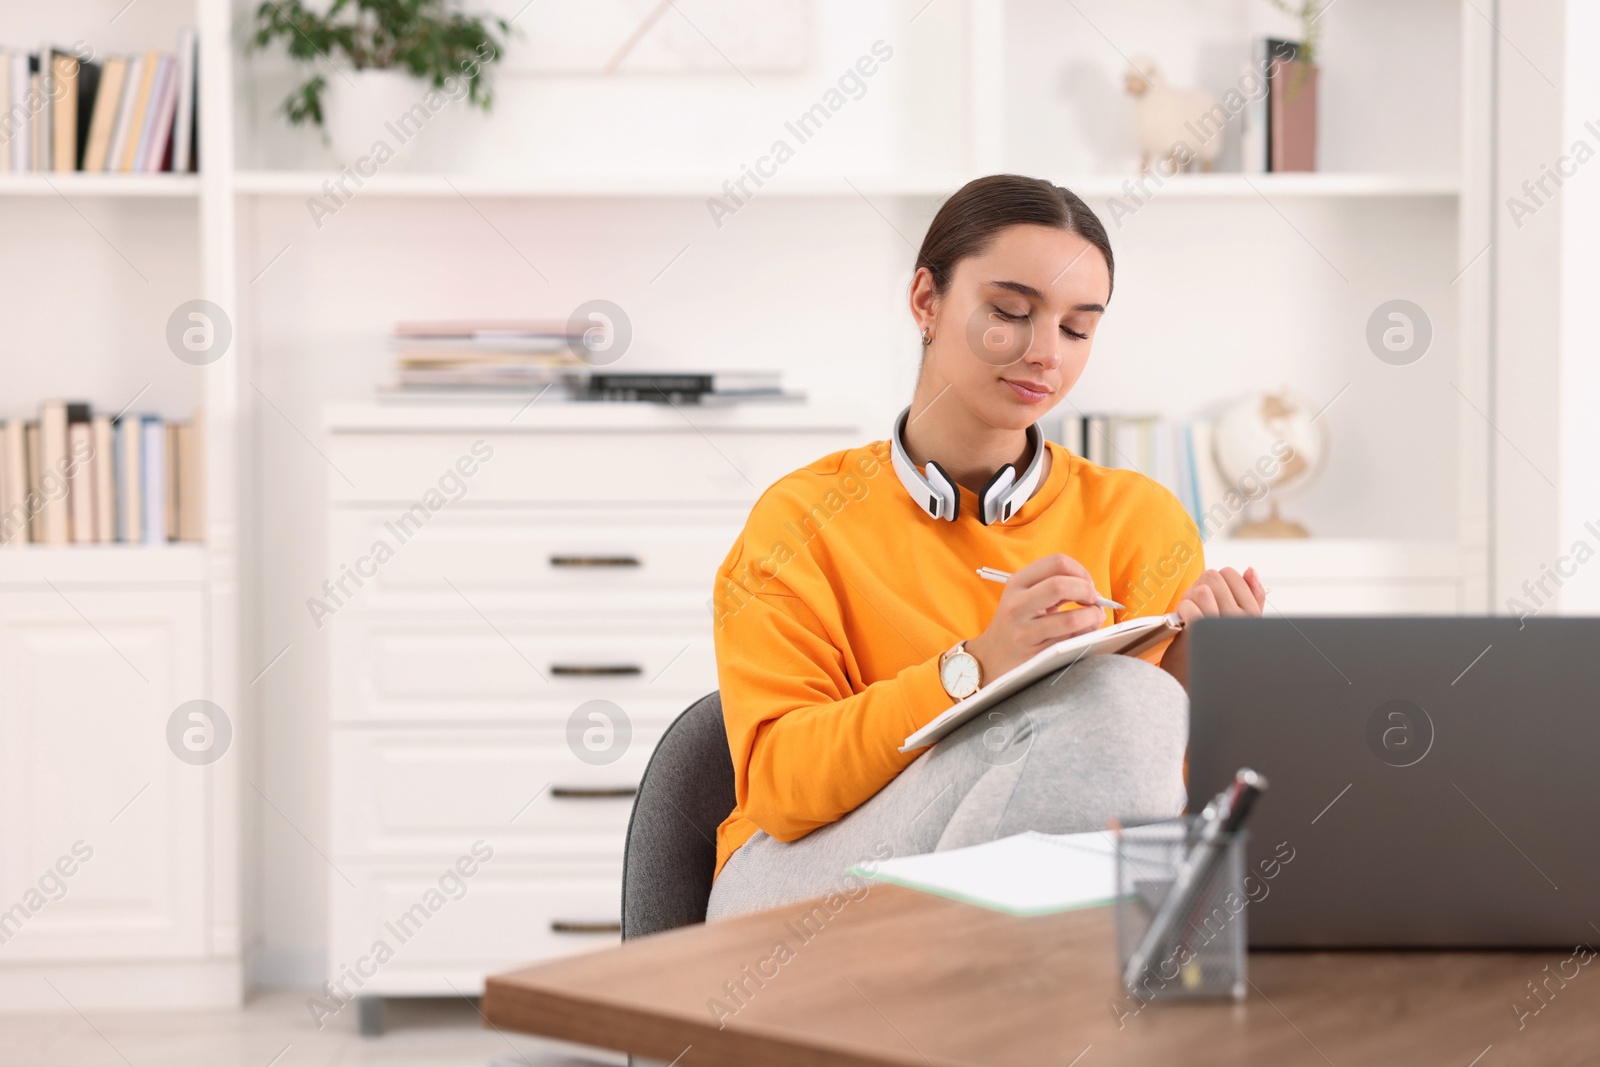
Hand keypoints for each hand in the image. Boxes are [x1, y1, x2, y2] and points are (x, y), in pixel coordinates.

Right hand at [965, 554, 1107, 678]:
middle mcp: (1017, 605)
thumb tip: (1095, 594)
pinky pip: (1070, 642)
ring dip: (1092, 617)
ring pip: (1071, 619)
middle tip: (1093, 599)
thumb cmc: (1018, 622)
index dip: (1080, 571)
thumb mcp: (1026, 596)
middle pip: (1061, 585)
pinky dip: (1086, 635)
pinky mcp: (1035, 653)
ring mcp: (1024, 631)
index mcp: (1017, 583)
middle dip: (1087, 590)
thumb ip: (1056, 588)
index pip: (1056, 563)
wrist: (993, 655)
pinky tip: (1084, 633)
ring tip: (1094, 617)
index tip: (1087, 583)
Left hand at [1161, 566, 1267, 686]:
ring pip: (1201, 589)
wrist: (1194, 684)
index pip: (1232, 574)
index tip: (1211, 600)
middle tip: (1197, 608)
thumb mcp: (1240, 626)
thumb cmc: (1215, 653)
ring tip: (1190, 616)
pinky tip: (1183, 623)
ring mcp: (1221, 625)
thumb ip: (1251, 597)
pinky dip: (1181, 610)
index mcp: (1252, 615)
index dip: (1215, 583)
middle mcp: (1241, 620)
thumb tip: (1250, 570)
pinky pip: (1188, 604)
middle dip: (1200, 587)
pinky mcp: (1200, 633)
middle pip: (1214, 577)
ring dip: (1189, 599)